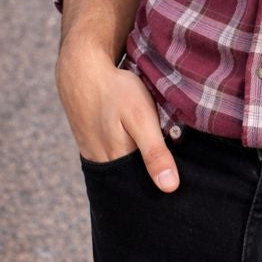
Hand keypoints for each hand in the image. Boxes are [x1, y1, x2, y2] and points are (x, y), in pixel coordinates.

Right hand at [56, 43, 179, 191]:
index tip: (179, 188)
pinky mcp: (92, 144)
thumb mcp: (140, 117)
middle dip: (151, 182)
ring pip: (124, 170)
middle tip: (172, 172)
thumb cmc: (115, 92)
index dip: (161, 189)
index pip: (143, 191)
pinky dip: (128, 156)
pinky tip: (139, 146)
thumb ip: (154, 152)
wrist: (83, 71)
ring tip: (160, 158)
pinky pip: (114, 158)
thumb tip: (170, 188)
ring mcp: (95, 154)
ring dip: (140, 168)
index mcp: (117, 163)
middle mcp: (104, 165)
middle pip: (133, 183)